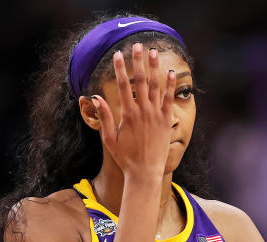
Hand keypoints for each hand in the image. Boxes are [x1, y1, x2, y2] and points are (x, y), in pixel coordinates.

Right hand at [92, 43, 176, 176]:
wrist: (144, 172)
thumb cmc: (125, 157)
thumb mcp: (108, 138)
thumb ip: (104, 116)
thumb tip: (95, 97)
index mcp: (127, 114)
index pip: (122, 85)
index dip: (119, 68)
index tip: (117, 54)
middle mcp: (142, 111)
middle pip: (140, 80)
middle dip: (137, 61)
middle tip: (136, 45)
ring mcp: (156, 115)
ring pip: (155, 86)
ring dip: (154, 67)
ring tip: (153, 51)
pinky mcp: (166, 121)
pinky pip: (169, 99)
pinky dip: (170, 85)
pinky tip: (171, 72)